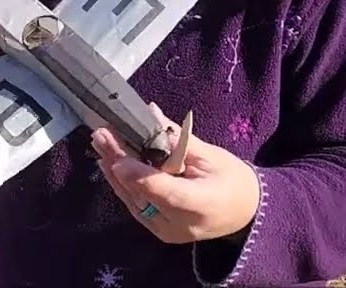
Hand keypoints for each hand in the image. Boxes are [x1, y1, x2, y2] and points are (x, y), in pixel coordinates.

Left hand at [92, 103, 259, 243]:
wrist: (247, 213)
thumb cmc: (232, 179)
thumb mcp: (212, 156)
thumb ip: (179, 139)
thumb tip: (151, 114)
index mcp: (200, 204)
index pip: (164, 190)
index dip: (139, 175)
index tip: (117, 157)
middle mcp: (180, 224)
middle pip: (142, 194)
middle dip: (118, 164)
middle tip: (100, 136)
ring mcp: (168, 231)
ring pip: (133, 201)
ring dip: (114, 172)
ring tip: (99, 145)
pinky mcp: (160, 230)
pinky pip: (136, 206)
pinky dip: (122, 184)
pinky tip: (109, 164)